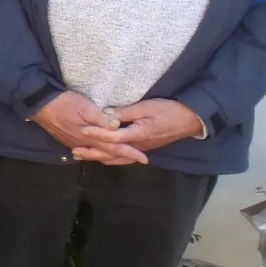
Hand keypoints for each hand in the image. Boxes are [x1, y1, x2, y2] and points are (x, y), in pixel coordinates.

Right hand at [31, 91, 138, 161]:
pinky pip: (86, 151)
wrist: (39, 105)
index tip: (145, 159)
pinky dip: (96, 154)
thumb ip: (101, 118)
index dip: (130, 153)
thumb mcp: (85, 107)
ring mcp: (75, 143)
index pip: (115, 148)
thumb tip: (118, 126)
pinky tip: (97, 152)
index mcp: (91, 137)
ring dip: (109, 156)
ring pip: (96, 154)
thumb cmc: (64, 103)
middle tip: (137, 160)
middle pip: (107, 154)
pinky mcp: (68, 140)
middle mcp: (84, 144)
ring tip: (120, 157)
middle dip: (122, 157)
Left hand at [75, 100, 204, 164]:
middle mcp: (138, 146)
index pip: (112, 137)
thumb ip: (126, 112)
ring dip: (99, 157)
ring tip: (82, 156)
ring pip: (117, 158)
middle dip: (92, 152)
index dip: (96, 134)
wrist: (190, 121)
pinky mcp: (143, 148)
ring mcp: (141, 149)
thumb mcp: (147, 107)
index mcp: (138, 134)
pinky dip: (111, 159)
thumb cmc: (169, 111)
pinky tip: (103, 158)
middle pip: (111, 152)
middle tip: (75, 152)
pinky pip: (124, 158)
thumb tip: (106, 114)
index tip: (81, 130)